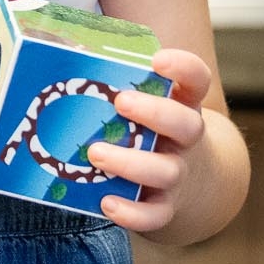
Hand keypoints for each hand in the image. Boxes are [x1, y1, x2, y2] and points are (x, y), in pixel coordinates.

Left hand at [87, 47, 213, 234]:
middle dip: (155, 113)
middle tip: (121, 101)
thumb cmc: (153, 131)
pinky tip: (107, 203)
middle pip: (186, 124)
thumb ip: (117, 79)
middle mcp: (187, 140)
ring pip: (166, 171)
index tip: (158, 60)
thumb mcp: (150, 104)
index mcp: (184, 104)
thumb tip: (66, 47)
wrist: (193, 185)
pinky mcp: (166, 207)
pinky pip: (155, 215)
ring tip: (95, 154)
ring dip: (131, 163)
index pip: (197, 79)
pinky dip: (133, 213)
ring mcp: (179, 174)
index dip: (183, 67)